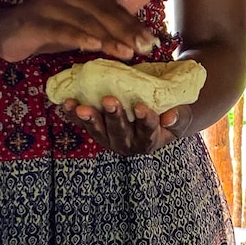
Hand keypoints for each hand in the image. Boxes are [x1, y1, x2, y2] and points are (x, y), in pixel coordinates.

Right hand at [0, 0, 156, 63]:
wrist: (6, 33)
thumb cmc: (50, 28)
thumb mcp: (85, 22)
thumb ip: (114, 11)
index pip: (113, 9)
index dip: (133, 25)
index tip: (151, 41)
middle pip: (102, 14)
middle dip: (125, 32)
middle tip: (143, 48)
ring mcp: (50, 6)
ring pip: (84, 23)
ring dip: (106, 38)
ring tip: (126, 52)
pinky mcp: (34, 22)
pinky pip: (60, 30)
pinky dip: (77, 38)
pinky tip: (92, 47)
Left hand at [59, 96, 191, 155]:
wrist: (154, 120)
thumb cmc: (169, 115)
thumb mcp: (180, 117)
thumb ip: (178, 117)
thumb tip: (170, 118)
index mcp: (149, 141)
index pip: (148, 132)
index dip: (144, 120)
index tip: (140, 107)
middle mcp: (127, 144)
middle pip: (120, 132)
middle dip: (113, 116)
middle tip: (109, 99)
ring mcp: (109, 139)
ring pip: (98, 131)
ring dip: (89, 118)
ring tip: (81, 107)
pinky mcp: (96, 130)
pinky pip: (82, 123)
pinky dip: (73, 114)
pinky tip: (65, 104)